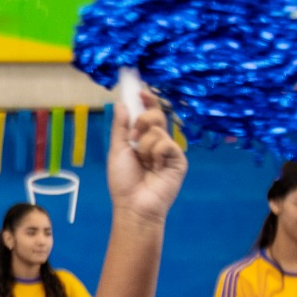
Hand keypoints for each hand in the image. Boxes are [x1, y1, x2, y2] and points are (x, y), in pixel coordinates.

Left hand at [107, 91, 187, 222]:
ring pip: (158, 130)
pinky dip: (156, 154)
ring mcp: (170, 151)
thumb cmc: (123, 181)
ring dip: (145, 146)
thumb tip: (121, 104)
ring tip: (143, 163)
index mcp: (144, 139)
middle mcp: (158, 142)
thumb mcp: (117, 151)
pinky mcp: (179, 160)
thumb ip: (120, 128)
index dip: (147, 101)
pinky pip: (167, 144)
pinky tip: (155, 168)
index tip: (141, 91)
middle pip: (157, 115)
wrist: (134, 204)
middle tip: (133, 139)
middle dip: (143, 122)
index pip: (149, 113)